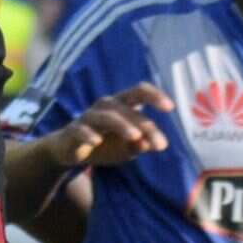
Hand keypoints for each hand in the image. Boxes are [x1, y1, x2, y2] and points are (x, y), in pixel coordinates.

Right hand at [44, 85, 171, 172]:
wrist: (71, 151)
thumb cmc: (106, 144)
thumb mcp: (128, 147)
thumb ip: (141, 144)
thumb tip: (155, 144)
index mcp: (122, 105)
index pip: (139, 91)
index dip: (154, 95)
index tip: (170, 108)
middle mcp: (106, 106)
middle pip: (125, 108)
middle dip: (144, 124)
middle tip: (160, 144)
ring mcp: (88, 117)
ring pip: (106, 116)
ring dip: (121, 125)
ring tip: (135, 136)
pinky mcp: (73, 131)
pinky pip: (81, 129)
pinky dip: (88, 134)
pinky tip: (96, 141)